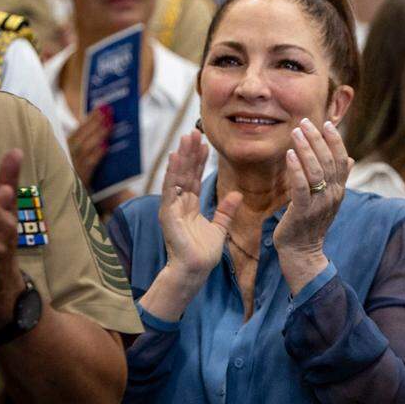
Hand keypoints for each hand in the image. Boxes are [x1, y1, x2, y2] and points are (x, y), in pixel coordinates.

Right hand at [68, 106, 111, 188]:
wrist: (95, 205)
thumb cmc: (95, 178)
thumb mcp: (89, 159)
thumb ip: (93, 143)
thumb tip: (108, 121)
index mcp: (65, 151)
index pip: (78, 131)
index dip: (89, 118)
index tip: (101, 105)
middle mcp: (64, 159)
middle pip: (80, 137)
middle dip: (95, 122)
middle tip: (109, 110)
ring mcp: (70, 170)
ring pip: (84, 148)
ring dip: (98, 134)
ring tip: (111, 123)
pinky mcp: (78, 182)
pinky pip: (88, 165)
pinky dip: (97, 154)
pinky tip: (107, 145)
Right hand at [159, 130, 239, 277]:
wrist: (194, 270)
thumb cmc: (203, 253)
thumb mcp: (219, 227)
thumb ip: (226, 211)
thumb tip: (237, 194)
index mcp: (189, 206)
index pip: (195, 178)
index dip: (199, 161)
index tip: (205, 144)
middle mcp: (179, 203)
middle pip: (185, 173)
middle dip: (190, 153)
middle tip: (195, 132)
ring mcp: (171, 207)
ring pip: (177, 176)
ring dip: (182, 156)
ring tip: (186, 137)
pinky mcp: (167, 213)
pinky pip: (171, 188)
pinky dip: (172, 172)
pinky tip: (174, 156)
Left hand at [275, 118, 349, 292]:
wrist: (303, 253)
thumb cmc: (312, 224)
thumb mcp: (329, 200)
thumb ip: (339, 179)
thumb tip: (351, 159)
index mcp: (339, 190)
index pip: (342, 159)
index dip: (335, 140)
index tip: (326, 123)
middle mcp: (333, 195)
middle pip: (328, 161)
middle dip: (316, 139)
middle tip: (304, 122)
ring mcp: (319, 204)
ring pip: (315, 170)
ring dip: (305, 149)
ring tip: (295, 133)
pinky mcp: (302, 212)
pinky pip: (301, 187)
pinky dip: (295, 169)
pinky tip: (288, 155)